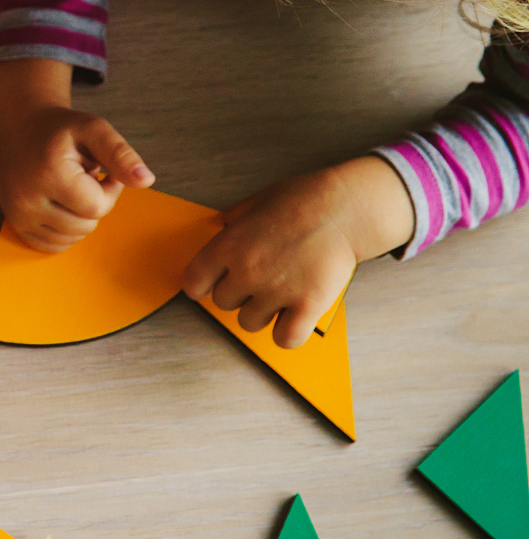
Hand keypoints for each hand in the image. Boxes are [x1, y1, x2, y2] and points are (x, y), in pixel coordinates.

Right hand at [0, 59, 153, 251]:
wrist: (20, 129)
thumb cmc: (61, 130)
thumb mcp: (94, 129)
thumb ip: (121, 154)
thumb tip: (147, 181)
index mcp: (49, 174)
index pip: (98, 207)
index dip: (109, 190)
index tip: (100, 170)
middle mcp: (28, 199)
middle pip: (86, 226)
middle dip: (93, 203)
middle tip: (82, 177)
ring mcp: (18, 215)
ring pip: (71, 238)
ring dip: (78, 217)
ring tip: (67, 188)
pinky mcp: (15, 225)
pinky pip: (54, 245)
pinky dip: (64, 230)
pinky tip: (59, 204)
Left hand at [181, 157, 413, 348]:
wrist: (346, 208)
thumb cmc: (303, 200)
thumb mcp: (256, 203)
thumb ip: (233, 222)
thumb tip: (220, 230)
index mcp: (228, 245)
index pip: (193, 283)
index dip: (202, 285)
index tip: (213, 284)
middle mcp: (247, 271)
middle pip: (223, 303)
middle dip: (239, 293)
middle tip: (261, 279)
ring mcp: (276, 290)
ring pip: (249, 323)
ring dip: (262, 312)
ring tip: (281, 292)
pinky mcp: (308, 305)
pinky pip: (284, 338)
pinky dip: (287, 333)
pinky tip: (294, 316)